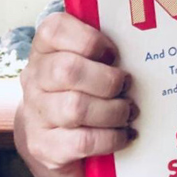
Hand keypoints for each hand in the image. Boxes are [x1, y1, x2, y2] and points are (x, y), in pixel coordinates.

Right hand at [13, 13, 136, 176]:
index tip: (113, 54)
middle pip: (67, 70)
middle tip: (126, 86)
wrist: (51, 142)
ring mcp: (36, 114)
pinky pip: (83, 140)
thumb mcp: (87, 65)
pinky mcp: (44, 146)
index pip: (54, 29)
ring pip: (76, 107)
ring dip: (113, 111)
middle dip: (108, 80)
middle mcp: (34, 79)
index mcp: (45, 50)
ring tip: (127, 112)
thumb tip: (142, 48)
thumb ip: (104, 51)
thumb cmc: (80, 92)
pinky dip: (111, 138)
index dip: (90, 39)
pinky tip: (123, 135)